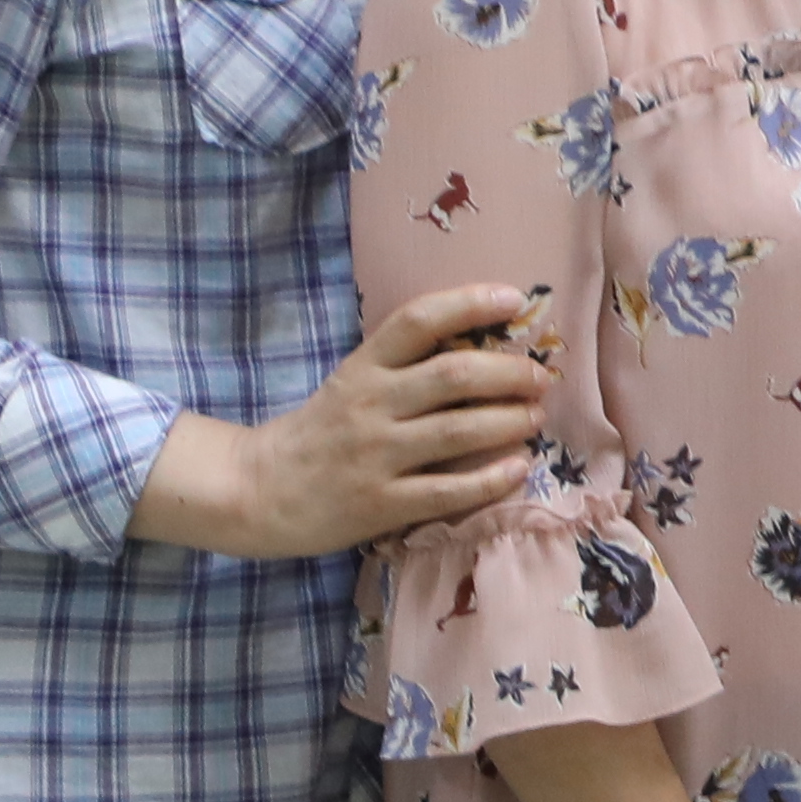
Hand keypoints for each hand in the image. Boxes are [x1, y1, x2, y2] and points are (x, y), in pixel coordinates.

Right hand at [133, 284, 552, 558]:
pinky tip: (519, 467)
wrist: (257, 490)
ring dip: (508, 421)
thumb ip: (404, 367)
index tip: (513, 298)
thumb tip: (483, 347)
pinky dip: (490, 479)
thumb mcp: (351, 383)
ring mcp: (375, 455)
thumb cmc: (320, 432)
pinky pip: (447, 491)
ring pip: (457, 432)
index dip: (468, 303)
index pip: (417, 321)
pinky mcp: (380, 504)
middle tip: (542, 376)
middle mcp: (371, 405)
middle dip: (508, 372)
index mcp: (364, 367)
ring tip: (536, 416)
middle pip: (452, 375)